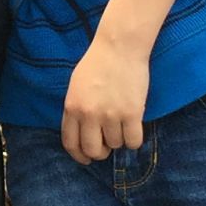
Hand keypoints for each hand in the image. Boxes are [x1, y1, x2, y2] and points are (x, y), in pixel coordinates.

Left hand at [62, 39, 150, 163]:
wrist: (119, 47)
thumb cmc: (97, 63)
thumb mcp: (76, 86)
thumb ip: (75, 109)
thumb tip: (81, 133)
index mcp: (72, 108)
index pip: (71, 143)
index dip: (79, 156)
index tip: (86, 158)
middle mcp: (89, 114)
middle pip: (93, 150)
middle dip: (101, 153)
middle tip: (107, 146)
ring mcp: (110, 115)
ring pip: (116, 145)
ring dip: (119, 140)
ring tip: (121, 124)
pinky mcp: (131, 113)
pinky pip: (133, 141)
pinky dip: (134, 140)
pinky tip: (134, 128)